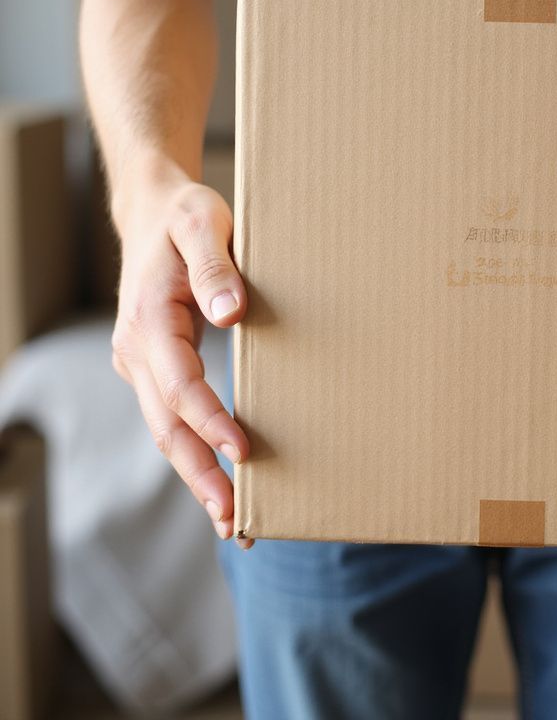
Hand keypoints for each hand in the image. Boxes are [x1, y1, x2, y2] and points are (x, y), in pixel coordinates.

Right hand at [110, 169, 253, 548]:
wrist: (153, 212)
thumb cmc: (185, 215)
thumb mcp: (203, 222)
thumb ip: (215, 266)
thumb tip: (230, 314)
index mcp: (149, 319)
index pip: (179, 385)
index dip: (209, 421)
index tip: (243, 452)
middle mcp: (137, 350)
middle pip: (166, 426)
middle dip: (200, 474)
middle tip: (235, 520)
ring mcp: (142, 363)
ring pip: (166, 430)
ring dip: (196, 474)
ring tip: (232, 519)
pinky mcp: (155, 368)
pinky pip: (172, 417)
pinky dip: (194, 451)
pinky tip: (222, 476)